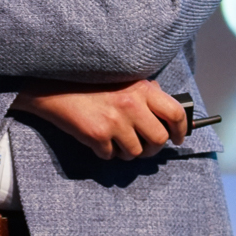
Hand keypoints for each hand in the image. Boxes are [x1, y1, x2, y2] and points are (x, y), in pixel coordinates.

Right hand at [15, 79, 189, 160]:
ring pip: (135, 153)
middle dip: (153, 148)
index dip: (181, 130)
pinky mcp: (97, 136)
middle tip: (144, 146)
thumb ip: (146, 93)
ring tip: (115, 138)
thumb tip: (169, 113)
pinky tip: (98, 138)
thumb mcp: (123, 79)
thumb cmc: (90, 83)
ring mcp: (115, 122)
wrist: (54, 87)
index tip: (177, 138)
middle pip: (159, 140)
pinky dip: (106, 152)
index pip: (176, 113)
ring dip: (127, 151)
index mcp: (142, 88)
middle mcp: (131, 105)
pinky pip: (111, 156)